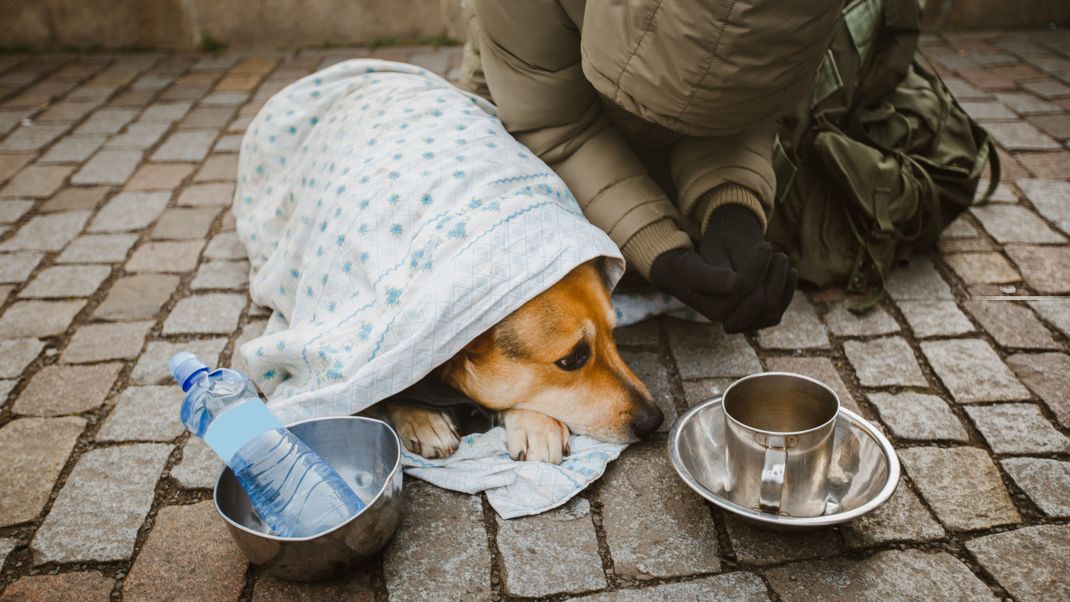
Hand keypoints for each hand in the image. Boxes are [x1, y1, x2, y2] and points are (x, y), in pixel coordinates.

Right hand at [649, 204, 795, 332]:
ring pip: (772, 310)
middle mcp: (730, 322)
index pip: (745, 290)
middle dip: (773, 275)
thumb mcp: (696, 267)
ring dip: (782, 283)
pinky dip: (787, 292)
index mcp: (716, 309)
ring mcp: (743, 324)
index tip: (765, 244)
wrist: (686, 277)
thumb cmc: (690, 269)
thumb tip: (735, 283)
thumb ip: (712, 277)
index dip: (757, 267)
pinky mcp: (753, 321)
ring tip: (782, 257)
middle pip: (762, 303)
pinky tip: (790, 272)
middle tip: (777, 251)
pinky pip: (777, 312)